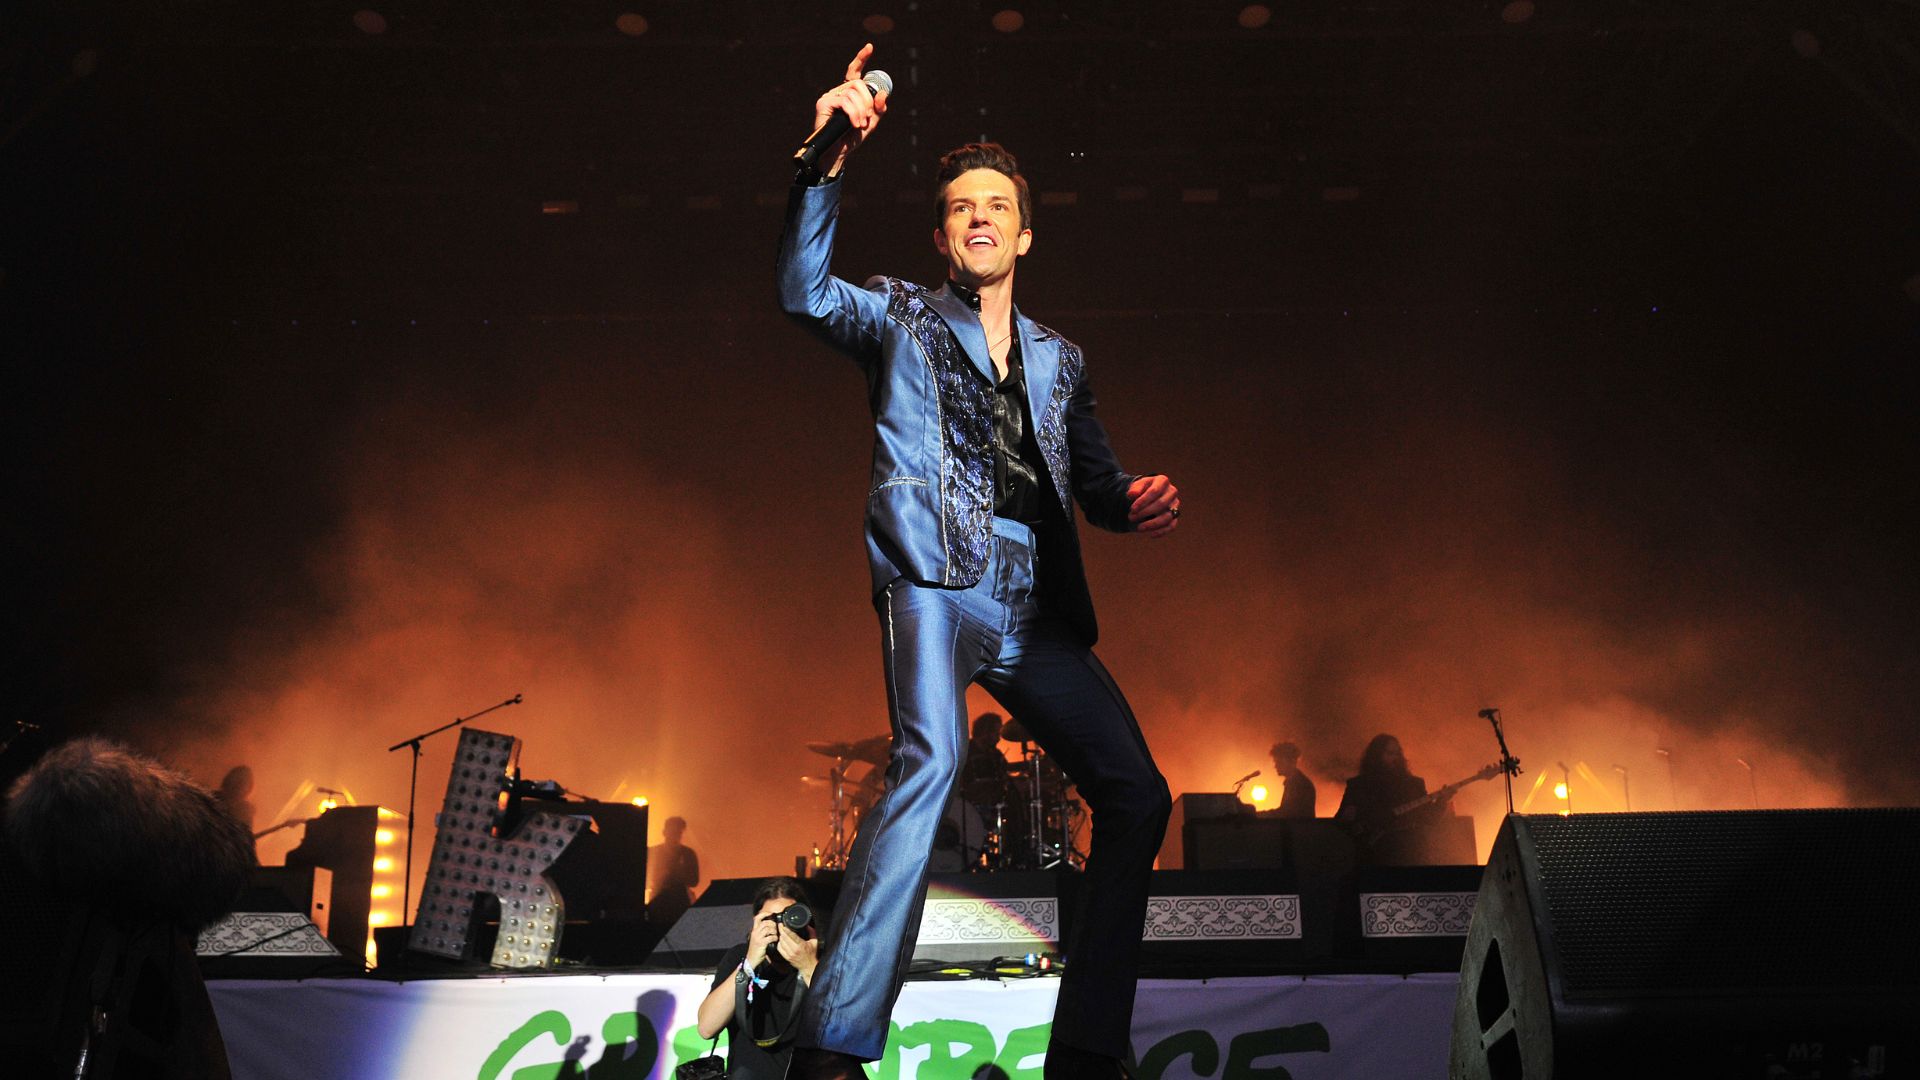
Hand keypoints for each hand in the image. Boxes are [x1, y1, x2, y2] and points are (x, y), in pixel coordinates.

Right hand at [746, 912, 779, 968]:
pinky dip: (774, 937)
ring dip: (774, 931)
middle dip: (772, 924)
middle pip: (765, 923)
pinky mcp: (761, 943)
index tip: (771, 913)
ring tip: (776, 934)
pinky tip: (775, 939)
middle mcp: (755, 932)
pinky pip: (770, 937)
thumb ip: (762, 932)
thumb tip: (771, 927)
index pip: (757, 918)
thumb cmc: (756, 949)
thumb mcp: (757, 938)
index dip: (764, 914)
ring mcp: (757, 938)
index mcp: (754, 930)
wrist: (751, 959)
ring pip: (767, 929)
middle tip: (776, 928)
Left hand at [776, 924, 820, 982]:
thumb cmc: (812, 954)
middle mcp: (794, 950)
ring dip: (780, 937)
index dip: (786, 930)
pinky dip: (779, 943)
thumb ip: (812, 932)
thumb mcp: (815, 942)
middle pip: (784, 938)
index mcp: (801, 945)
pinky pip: (780, 949)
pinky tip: (781, 940)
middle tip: (780, 925)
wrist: (809, 966)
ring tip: (781, 932)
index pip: (792, 936)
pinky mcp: (787, 957)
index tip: (783, 925)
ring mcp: (790, 954)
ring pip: (781, 943)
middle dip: (781, 931)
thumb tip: (807, 925)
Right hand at [812, 43, 888, 175]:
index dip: (861, 59)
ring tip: (860, 124)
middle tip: (867, 118)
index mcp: (849, 94)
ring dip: (861, 111)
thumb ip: (878, 108)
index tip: (869, 47)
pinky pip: (845, 101)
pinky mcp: (824, 103)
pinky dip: (853, 113)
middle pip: (858, 84)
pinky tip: (854, 124)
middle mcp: (838, 92)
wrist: (838, 153)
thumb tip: (882, 94)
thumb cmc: (852, 138)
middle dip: (867, 102)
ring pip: (853, 93)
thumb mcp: (871, 122)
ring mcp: (830, 96)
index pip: (854, 72)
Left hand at [1127, 475, 1179, 537]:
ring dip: (1152, 524)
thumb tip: (1131, 494)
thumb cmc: (1141, 490)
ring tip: (1139, 528)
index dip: (1143, 501)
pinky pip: (1171, 526)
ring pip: (1167, 517)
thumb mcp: (1136, 487)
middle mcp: (1172, 492)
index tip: (1132, 509)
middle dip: (1145, 512)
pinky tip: (1151, 534)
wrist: (1146, 497)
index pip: (1154, 491)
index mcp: (1162, 481)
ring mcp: (1175, 505)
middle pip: (1161, 504)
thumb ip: (1134, 489)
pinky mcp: (1175, 516)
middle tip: (1131, 517)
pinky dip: (1162, 531)